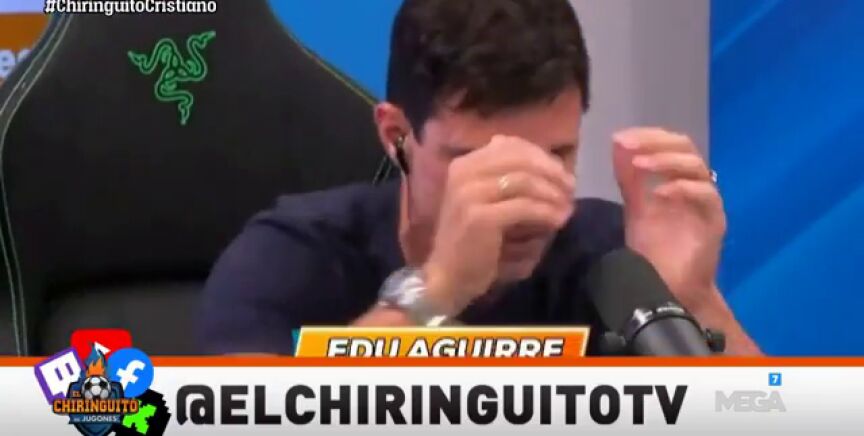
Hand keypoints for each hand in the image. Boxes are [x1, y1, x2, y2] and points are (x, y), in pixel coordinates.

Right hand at [423, 135, 574, 315]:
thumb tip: (542, 157)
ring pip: (525, 181)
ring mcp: (469, 194)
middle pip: (520, 159)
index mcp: (464, 164)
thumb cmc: (470, 239)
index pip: (510, 145)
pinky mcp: (480, 217)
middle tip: (572, 189)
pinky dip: (547, 212)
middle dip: (552, 173)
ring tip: (568, 207)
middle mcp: (463, 172)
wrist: (447, 275)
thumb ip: (504, 176)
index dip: (541, 156)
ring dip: (553, 193)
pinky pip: (524, 207)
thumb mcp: (484, 199)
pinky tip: (559, 221)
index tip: (562, 173)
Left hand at [612, 128, 724, 313]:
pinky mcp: (716, 220)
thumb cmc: (653, 248)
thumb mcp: (635, 206)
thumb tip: (617, 141)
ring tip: (639, 165)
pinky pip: (707, 195)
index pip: (670, 143)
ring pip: (697, 167)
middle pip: (686, 148)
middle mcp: (695, 184)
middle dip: (655, 142)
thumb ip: (629, 177)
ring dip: (666, 161)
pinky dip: (682, 189)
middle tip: (628, 145)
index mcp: (677, 177)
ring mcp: (708, 201)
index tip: (620, 137)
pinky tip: (658, 193)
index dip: (647, 135)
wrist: (668, 286)